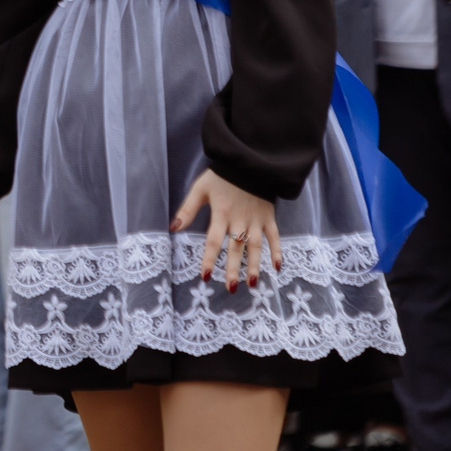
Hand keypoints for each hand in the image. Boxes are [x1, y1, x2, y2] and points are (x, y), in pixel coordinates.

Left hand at [173, 168, 281, 291]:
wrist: (249, 162)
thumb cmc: (221, 176)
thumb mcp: (200, 188)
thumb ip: (187, 209)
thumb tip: (173, 228)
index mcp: (221, 214)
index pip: (213, 241)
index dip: (208, 259)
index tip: (204, 276)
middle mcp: (240, 220)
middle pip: (235, 248)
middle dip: (232, 269)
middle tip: (229, 288)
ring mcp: (256, 220)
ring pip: (256, 246)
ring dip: (255, 265)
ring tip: (252, 284)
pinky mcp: (269, 217)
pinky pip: (274, 237)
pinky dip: (277, 251)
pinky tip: (277, 267)